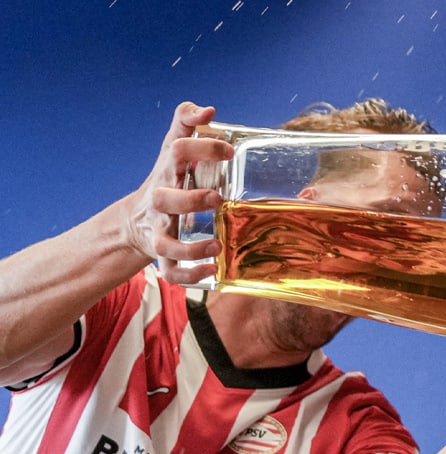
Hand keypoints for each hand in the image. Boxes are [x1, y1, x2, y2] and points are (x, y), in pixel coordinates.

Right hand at [126, 102, 232, 283]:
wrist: (137, 221)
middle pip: (167, 199)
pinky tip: (213, 269)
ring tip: (217, 244)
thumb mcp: (172, 150)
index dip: (202, 147)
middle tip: (218, 198)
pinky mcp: (163, 256)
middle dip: (192, 199)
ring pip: (167, 243)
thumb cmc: (167, 180)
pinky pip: (172, 272)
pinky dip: (190, 276)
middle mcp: (161, 202)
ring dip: (192, 247)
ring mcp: (160, 231)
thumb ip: (187, 124)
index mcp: (167, 173)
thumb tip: (208, 107)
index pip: (177, 152)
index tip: (228, 149)